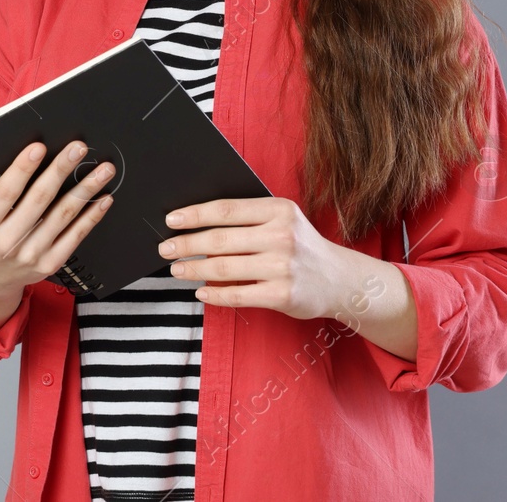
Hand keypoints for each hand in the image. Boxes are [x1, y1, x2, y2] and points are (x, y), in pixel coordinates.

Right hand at [0, 140, 115, 300]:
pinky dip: (92, 218)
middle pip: (38, 203)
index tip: (39, 146)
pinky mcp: (49, 267)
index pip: (4, 195)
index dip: (22, 170)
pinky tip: (104, 197)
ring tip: (103, 167)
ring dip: (86, 191)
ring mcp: (29, 258)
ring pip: (62, 219)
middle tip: (78, 146)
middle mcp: (5, 245)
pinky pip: (74, 239)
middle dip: (60, 172)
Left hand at [157, 197, 348, 317]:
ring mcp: (282, 267)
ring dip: (193, 269)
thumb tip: (197, 223)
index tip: (171, 220)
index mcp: (278, 210)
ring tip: (177, 269)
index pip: (225, 210)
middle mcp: (281, 236)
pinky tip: (201, 291)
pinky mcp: (283, 295)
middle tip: (165, 248)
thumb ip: (248, 219)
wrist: (341, 279)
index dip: (194, 215)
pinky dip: (214, 294)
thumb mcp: (282, 220)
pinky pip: (238, 295)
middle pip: (220, 239)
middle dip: (186, 244)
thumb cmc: (301, 246)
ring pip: (224, 267)